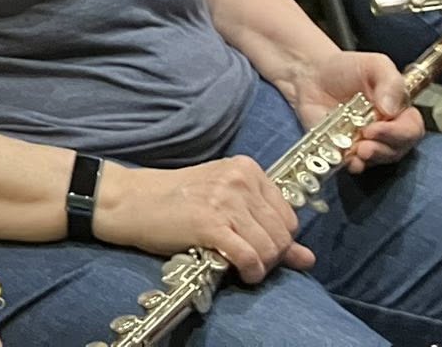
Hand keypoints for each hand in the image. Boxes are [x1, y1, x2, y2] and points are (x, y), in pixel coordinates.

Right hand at [92, 159, 313, 282]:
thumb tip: (308, 258)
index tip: (259, 247)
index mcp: (247, 169)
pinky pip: (249, 256)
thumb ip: (266, 228)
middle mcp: (239, 180)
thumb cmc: (179, 203)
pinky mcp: (210, 222)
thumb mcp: (226, 205)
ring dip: (261, 267)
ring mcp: (225, 199)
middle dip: (272, 256)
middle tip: (250, 261)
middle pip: (282, 234)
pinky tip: (240, 272)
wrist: (134, 201)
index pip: (289, 216)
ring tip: (244, 267)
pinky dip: (250, 271)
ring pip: (269, 247)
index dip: (279, 240)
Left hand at [280, 50, 424, 170]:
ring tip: (357, 149)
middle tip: (367, 139)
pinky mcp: (345, 150)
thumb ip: (390, 82)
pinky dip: (352, 164)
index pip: (412, 129)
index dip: (400, 133)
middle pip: (397, 149)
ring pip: (377, 160)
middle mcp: (386, 131)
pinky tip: (347, 158)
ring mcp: (366, 142)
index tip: (379, 126)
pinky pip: (354, 164)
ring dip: (370, 158)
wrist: (313, 74)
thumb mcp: (375, 65)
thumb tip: (391, 109)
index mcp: (399, 111)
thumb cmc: (347, 69)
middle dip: (384, 148)